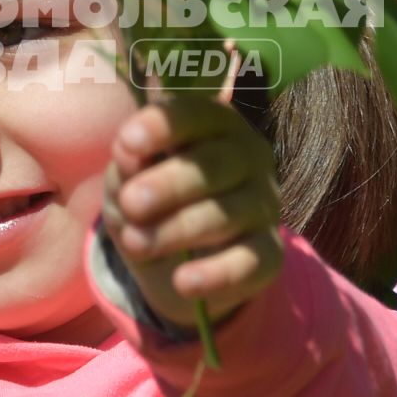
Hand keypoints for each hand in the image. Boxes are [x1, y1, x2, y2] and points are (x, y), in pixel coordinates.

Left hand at [102, 96, 284, 330]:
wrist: (174, 265)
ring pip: (227, 214)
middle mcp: (248, 157)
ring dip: (177, 230)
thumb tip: (128, 153)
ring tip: (135, 244)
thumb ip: (128, 165)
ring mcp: (264, 205)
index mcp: (213, 125)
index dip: (164, 125)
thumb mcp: (126, 182)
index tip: (128, 142)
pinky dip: (216, 274)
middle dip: (169, 184)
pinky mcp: (269, 253)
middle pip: (215, 166)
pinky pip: (249, 262)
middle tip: (130, 203)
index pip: (196, 114)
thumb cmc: (152, 203)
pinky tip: (183, 282)